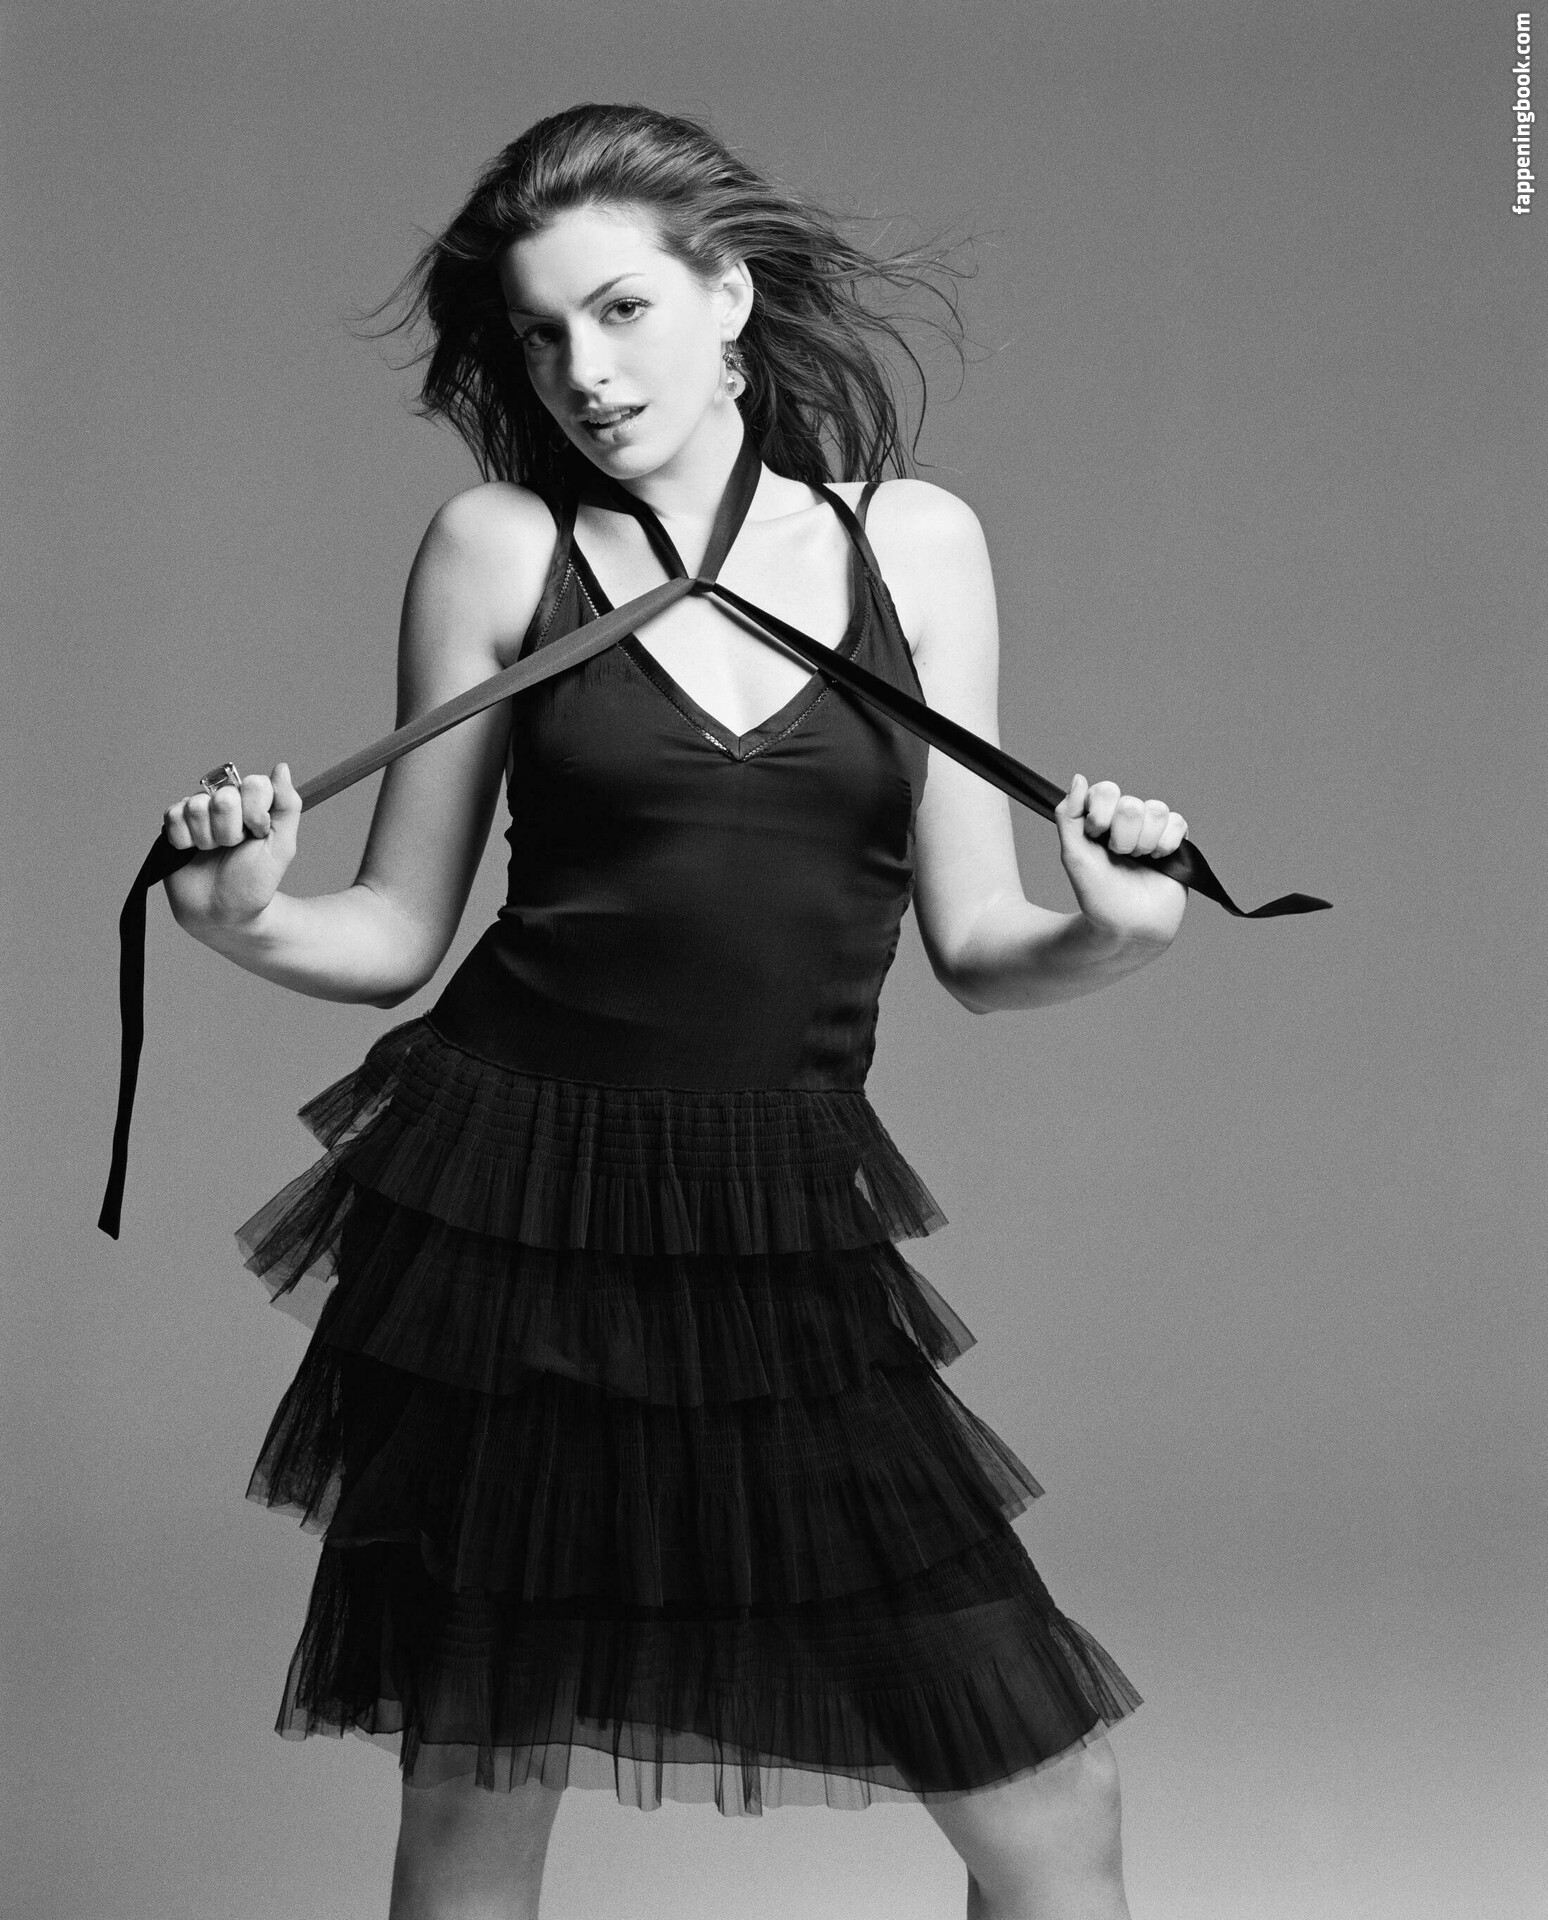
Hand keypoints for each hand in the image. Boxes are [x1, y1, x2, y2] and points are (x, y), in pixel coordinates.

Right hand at [163, 762, 301, 932]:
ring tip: (212, 852)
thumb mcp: (281, 847)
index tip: (258, 834)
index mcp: (254, 804)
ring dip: (207, 838)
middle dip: (230, 832)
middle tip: (232, 848)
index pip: (254, 784)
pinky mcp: (174, 823)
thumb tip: (281, 767)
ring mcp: (199, 811)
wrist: (221, 913)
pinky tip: (191, 852)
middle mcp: (226, 802)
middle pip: (224, 798)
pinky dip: (184, 840)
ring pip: (197, 806)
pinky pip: (174, 817)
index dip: (255, 813)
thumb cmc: (254, 883)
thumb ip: (287, 805)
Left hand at [1054, 774, 1188, 945]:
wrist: (1129, 927)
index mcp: (1100, 819)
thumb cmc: (1098, 896)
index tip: (1096, 838)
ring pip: (1157, 810)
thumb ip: (1068, 815)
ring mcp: (1151, 830)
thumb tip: (1078, 778)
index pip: (1105, 791)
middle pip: (1131, 804)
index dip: (1100, 814)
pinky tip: (1159, 860)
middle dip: (1123, 837)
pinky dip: (1167, 844)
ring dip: (1145, 842)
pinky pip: (1178, 822)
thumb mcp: (1073, 856)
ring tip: (1140, 861)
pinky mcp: (1175, 841)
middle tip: (1120, 857)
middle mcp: (1125, 821)